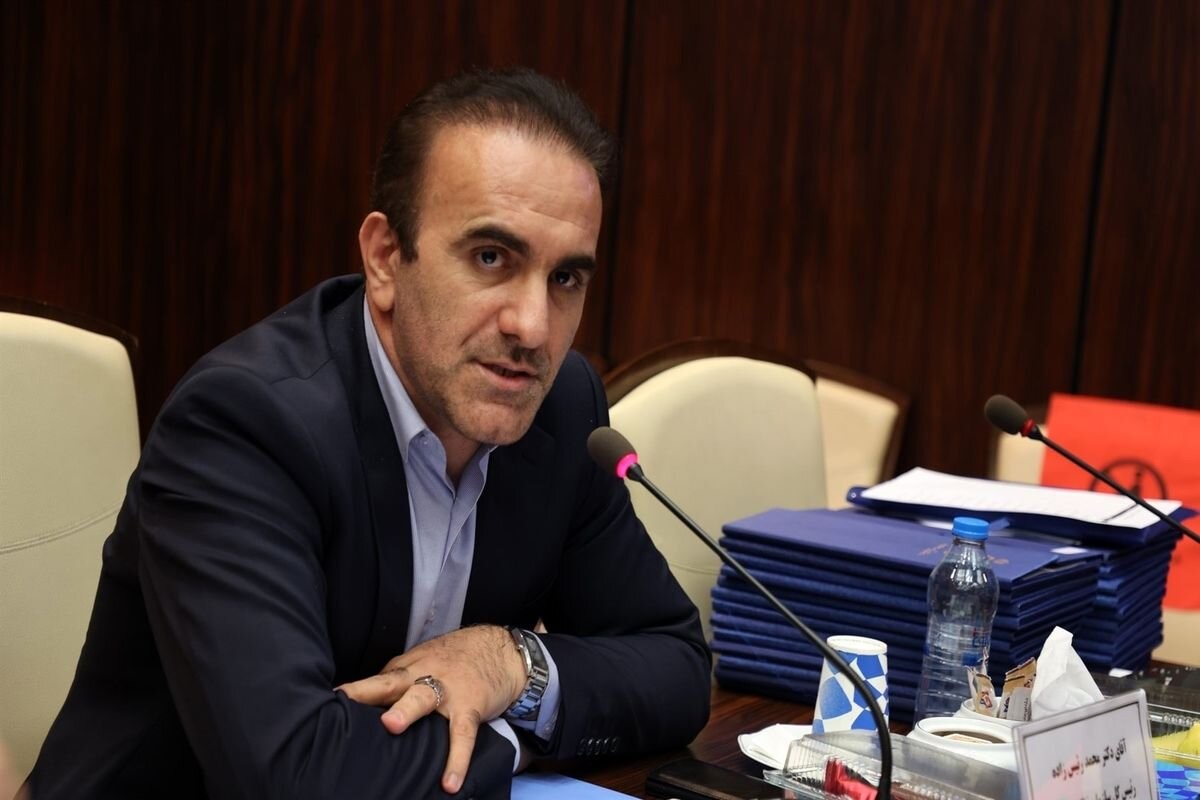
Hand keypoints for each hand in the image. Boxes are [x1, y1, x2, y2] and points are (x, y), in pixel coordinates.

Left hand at [336, 625, 525, 793]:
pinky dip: (457, 759)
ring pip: (424, 698)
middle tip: (346, 701)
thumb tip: (365, 703)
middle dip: (369, 691)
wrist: (502, 649)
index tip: (328, 699)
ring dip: (407, 710)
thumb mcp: (424, 660)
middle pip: (392, 681)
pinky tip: (449, 783)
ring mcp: (448, 690)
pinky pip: (462, 734)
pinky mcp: (471, 705)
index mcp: (408, 667)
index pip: (376, 679)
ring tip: (391, 727)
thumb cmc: (456, 658)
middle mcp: (423, 675)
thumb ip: (398, 680)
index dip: (353, 689)